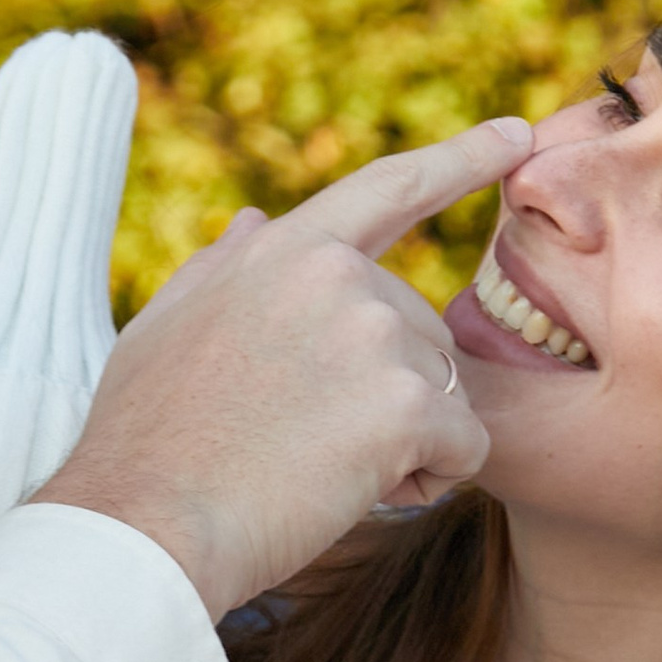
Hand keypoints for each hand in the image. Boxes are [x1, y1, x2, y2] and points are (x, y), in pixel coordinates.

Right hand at [34, 124, 529, 618]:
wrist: (146, 525)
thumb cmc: (146, 443)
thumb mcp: (163, 329)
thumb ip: (223, 271)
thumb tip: (258, 222)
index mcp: (284, 250)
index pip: (388, 188)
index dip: (460, 159)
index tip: (516, 136)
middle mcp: (338, 276)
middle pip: (421, 331)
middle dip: (388, 392)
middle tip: (303, 443)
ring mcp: (376, 335)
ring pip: (442, 394)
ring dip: (403, 442)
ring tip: (315, 470)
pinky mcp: (406, 405)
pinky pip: (464, 449)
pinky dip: (428, 481)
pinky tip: (354, 493)